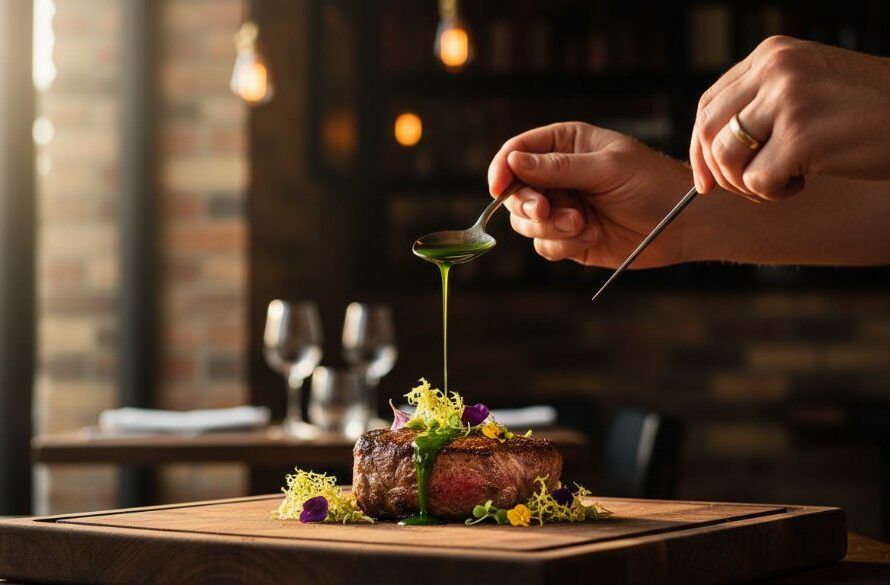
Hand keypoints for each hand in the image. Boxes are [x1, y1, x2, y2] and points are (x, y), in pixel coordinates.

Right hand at [487, 122, 696, 268]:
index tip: (497, 187)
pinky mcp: (568, 238)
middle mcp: (558, 176)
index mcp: (565, 145)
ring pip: (525, 222)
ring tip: (581, 225)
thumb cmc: (651, 183)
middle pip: (515, 191)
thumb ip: (558, 167)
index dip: (502, 169)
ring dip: (549, 228)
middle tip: (547, 210)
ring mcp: (562, 208)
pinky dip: (562, 245)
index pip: (518, 152)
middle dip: (528, 204)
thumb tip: (513, 161)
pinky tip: (591, 236)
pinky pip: (544, 246)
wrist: (682, 225)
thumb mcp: (606, 168)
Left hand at [691, 35, 889, 200]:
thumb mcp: (810, 88)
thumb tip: (710, 145)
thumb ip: (763, 102)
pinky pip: (756, 181)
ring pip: (726, 158)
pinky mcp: (801, 135)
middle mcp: (776, 68)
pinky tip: (806, 182)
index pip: (708, 104)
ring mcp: (788, 99)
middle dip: (719, 172)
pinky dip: (775, 193)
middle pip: (708, 131)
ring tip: (785, 180)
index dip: (701, 147)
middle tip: (749, 188)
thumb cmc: (870, 113)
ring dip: (748, 184)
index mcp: (772, 54)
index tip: (707, 180)